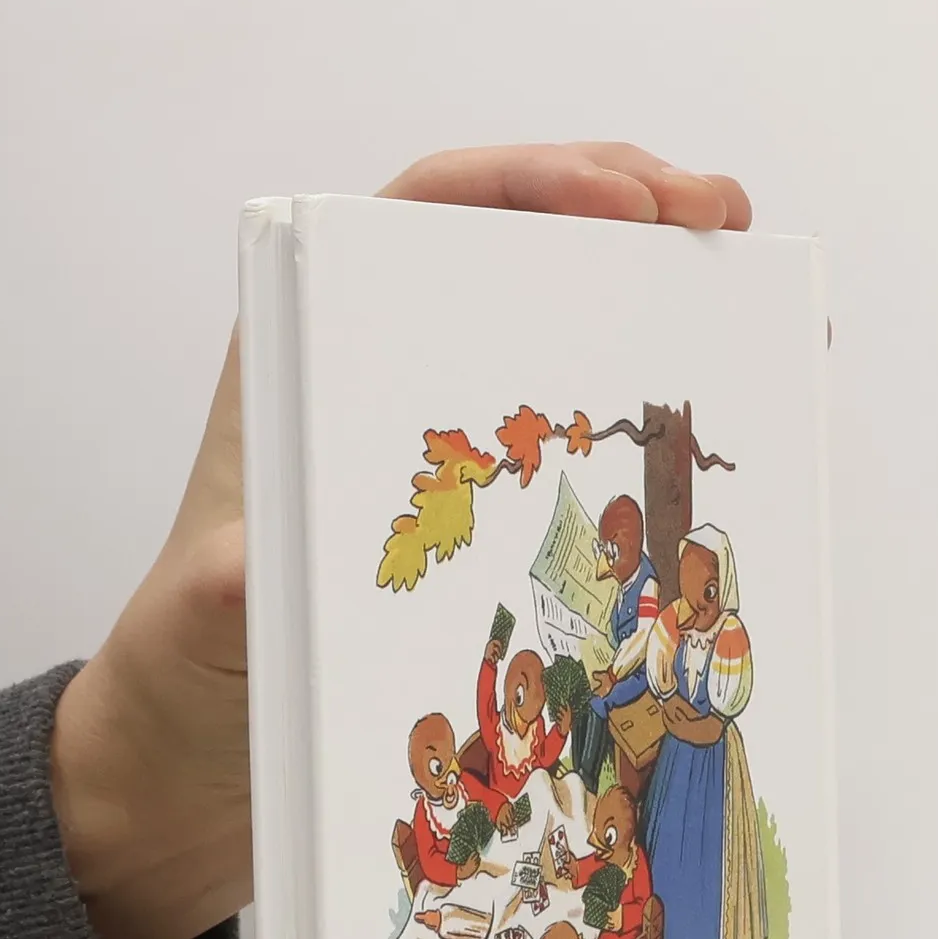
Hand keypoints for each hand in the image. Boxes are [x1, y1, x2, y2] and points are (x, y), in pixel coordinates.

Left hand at [52, 144, 751, 938]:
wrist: (196, 758)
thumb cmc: (186, 674)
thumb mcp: (203, 624)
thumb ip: (228, 587)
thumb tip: (254, 571)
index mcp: (304, 354)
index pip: (425, 210)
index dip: (534, 180)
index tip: (628, 199)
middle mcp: (375, 374)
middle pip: (512, 242)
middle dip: (628, 209)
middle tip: (728, 218)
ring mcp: (432, 442)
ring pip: (552, 325)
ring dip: (651, 297)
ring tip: (751, 298)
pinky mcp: (471, 514)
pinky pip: (567, 436)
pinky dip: (640, 415)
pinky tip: (703, 424)